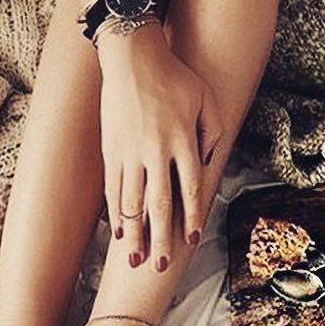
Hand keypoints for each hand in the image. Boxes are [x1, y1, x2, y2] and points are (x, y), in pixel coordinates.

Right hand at [98, 25, 221, 271]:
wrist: (133, 59)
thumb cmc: (176, 79)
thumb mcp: (207, 101)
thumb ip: (214, 134)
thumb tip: (212, 165)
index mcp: (183, 141)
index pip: (190, 189)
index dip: (192, 217)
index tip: (192, 240)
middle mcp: (155, 151)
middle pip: (159, 204)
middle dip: (161, 238)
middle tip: (161, 265)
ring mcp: (129, 152)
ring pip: (131, 202)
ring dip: (134, 234)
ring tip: (134, 259)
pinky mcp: (110, 150)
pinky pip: (113, 189)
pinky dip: (116, 213)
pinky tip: (118, 231)